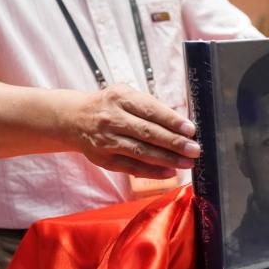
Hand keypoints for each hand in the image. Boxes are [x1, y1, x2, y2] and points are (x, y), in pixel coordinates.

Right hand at [64, 84, 200, 178]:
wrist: (73, 119)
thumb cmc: (109, 106)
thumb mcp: (126, 96)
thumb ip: (150, 107)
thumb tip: (181, 124)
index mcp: (120, 98)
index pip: (150, 110)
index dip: (171, 121)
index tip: (190, 129)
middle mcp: (111, 119)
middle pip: (147, 133)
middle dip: (174, 142)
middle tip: (194, 149)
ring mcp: (106, 140)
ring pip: (141, 152)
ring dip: (167, 159)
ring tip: (188, 162)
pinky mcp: (104, 159)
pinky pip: (132, 167)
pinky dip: (153, 171)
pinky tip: (170, 172)